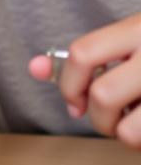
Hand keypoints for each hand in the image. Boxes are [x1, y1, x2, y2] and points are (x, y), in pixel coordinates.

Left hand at [29, 12, 140, 148]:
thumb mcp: (130, 41)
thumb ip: (87, 57)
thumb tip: (33, 68)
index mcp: (138, 29)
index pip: (83, 53)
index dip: (68, 83)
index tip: (74, 102)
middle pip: (105, 96)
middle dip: (98, 118)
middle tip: (108, 119)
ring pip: (130, 132)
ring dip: (126, 135)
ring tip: (136, 123)